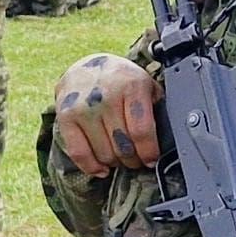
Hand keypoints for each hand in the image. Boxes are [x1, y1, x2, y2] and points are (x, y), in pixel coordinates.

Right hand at [53, 55, 160, 173]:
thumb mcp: (145, 84)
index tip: (151, 160)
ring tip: (120, 157)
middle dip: (134, 160)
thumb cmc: (121, 81)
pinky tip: (102, 168)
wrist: (85, 67)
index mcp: (132, 85)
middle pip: (124, 146)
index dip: (148, 152)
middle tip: (137, 160)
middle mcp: (106, 96)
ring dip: (115, 163)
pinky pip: (80, 154)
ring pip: (104, 154)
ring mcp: (83, 108)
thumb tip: (169, 139)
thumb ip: (156, 108)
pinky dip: (92, 167)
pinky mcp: (66, 117)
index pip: (142, 131)